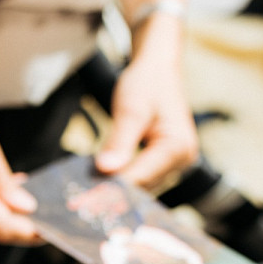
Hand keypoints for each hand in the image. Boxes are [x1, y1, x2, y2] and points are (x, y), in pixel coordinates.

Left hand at [94, 49, 197, 189]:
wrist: (157, 69)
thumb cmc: (147, 83)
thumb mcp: (130, 110)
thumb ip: (119, 141)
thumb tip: (105, 169)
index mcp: (178, 147)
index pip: (142, 176)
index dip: (114, 185)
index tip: (87, 193)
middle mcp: (182, 160)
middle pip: (142, 184)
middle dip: (113, 188)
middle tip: (81, 194)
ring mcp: (175, 163)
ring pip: (141, 185)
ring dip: (115, 185)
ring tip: (87, 188)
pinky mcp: (164, 163)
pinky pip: (141, 177)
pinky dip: (121, 177)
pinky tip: (101, 178)